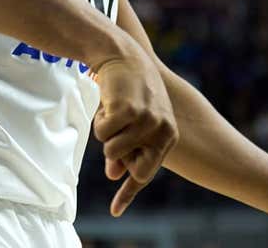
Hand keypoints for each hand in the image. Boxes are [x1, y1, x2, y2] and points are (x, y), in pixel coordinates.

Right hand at [91, 50, 177, 217]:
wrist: (122, 55)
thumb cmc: (128, 91)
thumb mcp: (131, 123)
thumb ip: (125, 149)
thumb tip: (114, 174)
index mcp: (168, 135)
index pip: (146, 173)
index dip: (129, 192)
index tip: (115, 211)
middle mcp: (163, 130)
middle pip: (132, 167)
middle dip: (116, 156)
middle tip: (114, 129)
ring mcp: (148, 121)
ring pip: (112, 150)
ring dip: (105, 133)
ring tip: (114, 111)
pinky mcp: (129, 112)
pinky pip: (102, 133)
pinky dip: (99, 120)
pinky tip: (109, 102)